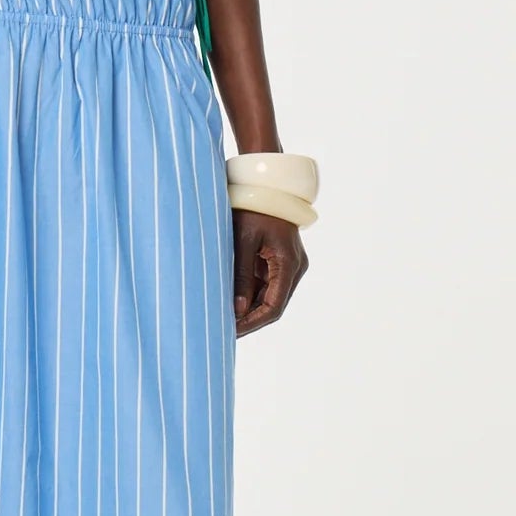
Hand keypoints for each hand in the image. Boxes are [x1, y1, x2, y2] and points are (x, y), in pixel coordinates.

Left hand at [232, 210, 305, 336]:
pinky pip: (264, 284)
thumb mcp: (243, 240)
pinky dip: (248, 294)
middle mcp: (293, 267)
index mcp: (289, 264)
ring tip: (222, 318)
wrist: (265, 184)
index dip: (253, 323)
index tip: (232, 332)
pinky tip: (229, 301)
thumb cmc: (253, 207)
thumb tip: (236, 310)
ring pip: (268, 296)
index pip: (274, 307)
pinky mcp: (278, 260)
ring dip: (247, 308)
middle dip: (249, 319)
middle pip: (272, 305)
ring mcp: (288, 264)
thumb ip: (240, 275)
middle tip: (222, 330)